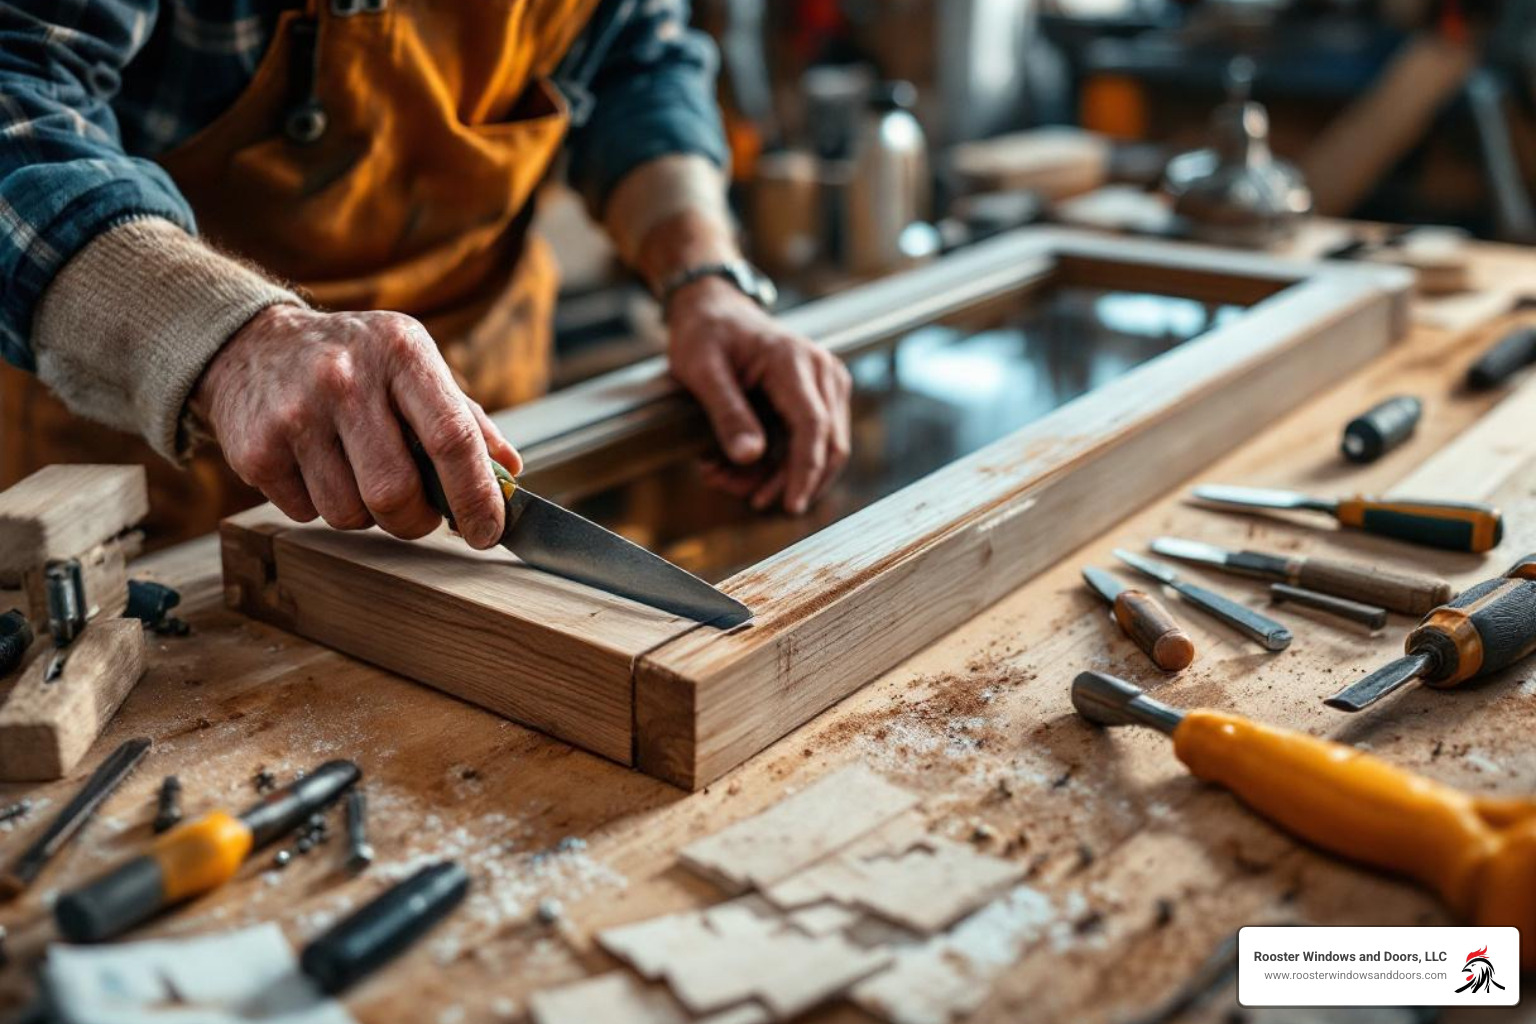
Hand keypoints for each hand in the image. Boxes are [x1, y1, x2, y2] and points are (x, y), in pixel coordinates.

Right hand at [191, 305, 520, 548]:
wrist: (252, 343)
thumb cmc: (354, 360)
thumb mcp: (413, 363)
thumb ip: (464, 417)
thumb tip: (509, 472)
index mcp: (401, 353)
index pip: (451, 438)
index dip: (476, 496)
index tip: (488, 531)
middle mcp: (345, 379)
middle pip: (395, 491)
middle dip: (415, 519)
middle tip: (418, 511)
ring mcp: (295, 415)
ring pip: (349, 514)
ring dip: (365, 513)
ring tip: (359, 476)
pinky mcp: (256, 450)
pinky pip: (307, 514)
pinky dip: (321, 506)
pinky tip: (317, 468)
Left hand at [666, 279, 851, 513]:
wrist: (717, 311)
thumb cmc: (705, 335)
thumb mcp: (701, 370)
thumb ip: (726, 412)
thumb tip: (750, 457)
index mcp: (793, 360)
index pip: (812, 426)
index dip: (804, 472)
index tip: (790, 506)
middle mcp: (822, 371)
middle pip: (827, 444)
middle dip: (791, 482)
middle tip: (749, 500)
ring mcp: (827, 383)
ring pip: (823, 449)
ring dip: (782, 476)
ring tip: (730, 480)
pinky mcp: (823, 396)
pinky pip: (812, 441)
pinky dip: (782, 462)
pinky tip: (743, 468)